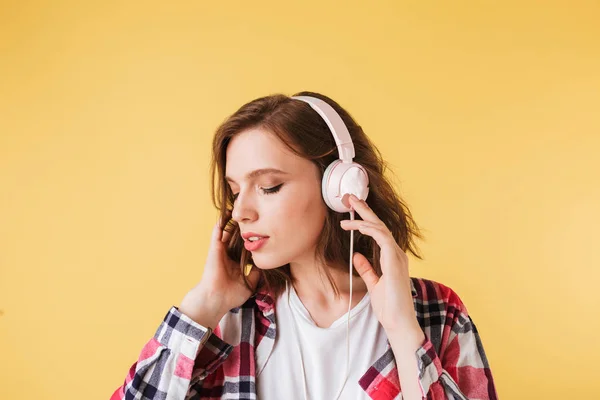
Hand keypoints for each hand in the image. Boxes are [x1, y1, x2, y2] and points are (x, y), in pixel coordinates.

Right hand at [179, 211, 260, 326]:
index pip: (244, 245)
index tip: (261, 227)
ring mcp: (220, 251)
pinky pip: (217, 233)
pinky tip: (225, 213)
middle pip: (235, 235)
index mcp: (235, 261)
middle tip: (250, 212)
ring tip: (236, 206)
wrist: (217, 300)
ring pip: (226, 231)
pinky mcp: (214, 249)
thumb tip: (265, 263)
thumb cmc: (231, 295)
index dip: (251, 236)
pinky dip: (220, 223)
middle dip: (242, 224)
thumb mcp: (250, 282)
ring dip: (230, 220)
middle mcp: (227, 254)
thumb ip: (256, 272)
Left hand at [340, 195, 420, 334]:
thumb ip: (367, 268)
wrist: (398, 322)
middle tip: (349, 197)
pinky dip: (369, 230)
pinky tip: (356, 226)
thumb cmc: (389, 307)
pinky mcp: (394, 261)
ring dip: (363, 218)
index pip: (378, 232)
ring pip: (380, 228)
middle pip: (380, 225)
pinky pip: (382, 238)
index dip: (365, 219)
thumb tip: (357, 254)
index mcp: (392, 258)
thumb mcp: (374, 284)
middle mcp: (396, 254)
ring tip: (347, 212)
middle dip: (364, 210)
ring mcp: (397, 256)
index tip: (350, 210)